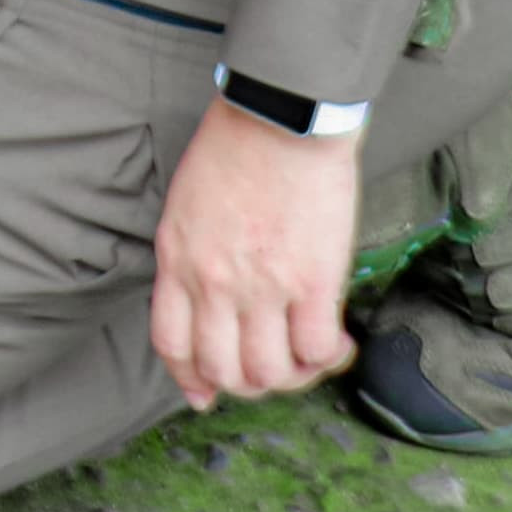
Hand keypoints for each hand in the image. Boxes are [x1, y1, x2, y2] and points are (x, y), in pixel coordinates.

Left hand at [149, 98, 362, 410]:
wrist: (278, 118)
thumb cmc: (233, 151)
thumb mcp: (186, 207)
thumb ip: (189, 257)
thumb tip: (207, 301)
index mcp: (176, 259)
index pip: (171, 342)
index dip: (189, 378)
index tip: (204, 394)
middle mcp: (212, 281)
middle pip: (223, 369)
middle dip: (249, 383)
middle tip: (274, 369)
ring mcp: (261, 285)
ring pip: (270, 372)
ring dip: (294, 377)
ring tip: (309, 355)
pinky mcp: (312, 281)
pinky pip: (317, 350)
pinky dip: (330, 358)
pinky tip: (339, 340)